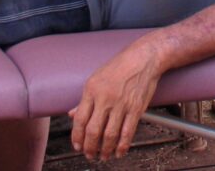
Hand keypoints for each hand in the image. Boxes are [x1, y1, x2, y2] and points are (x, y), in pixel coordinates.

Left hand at [69, 42, 163, 160]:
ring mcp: (121, 103)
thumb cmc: (119, 66)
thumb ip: (85, 99)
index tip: (77, 146)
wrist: (143, 58)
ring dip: (105, 150)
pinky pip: (127, 132)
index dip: (77, 137)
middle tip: (89, 155)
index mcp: (91, 90)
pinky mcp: (136, 108)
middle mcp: (105, 98)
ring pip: (110, 135)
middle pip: (93, 131)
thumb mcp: (96, 78)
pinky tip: (119, 152)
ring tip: (104, 156)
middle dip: (90, 147)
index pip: (80, 120)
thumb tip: (71, 115)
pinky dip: (122, 146)